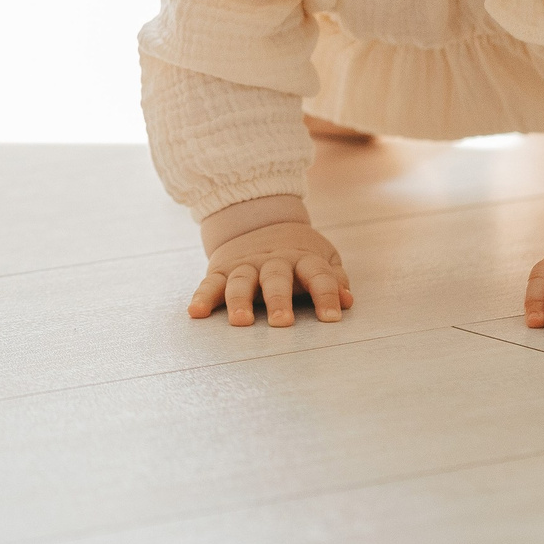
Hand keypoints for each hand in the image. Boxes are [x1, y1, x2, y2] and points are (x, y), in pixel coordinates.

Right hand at [187, 195, 352, 326]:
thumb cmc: (297, 253)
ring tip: (240, 322)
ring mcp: (245, 265)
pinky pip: (210, 283)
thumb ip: (334, 279)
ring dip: (239, 301)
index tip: (332, 318)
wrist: (256, 220)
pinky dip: (202, 297)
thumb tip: (347, 301)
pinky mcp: (221, 270)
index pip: (317, 275)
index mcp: (302, 258)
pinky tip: (195, 312)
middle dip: (278, 300)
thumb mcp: (321, 258)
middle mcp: (272, 261)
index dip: (326, 294)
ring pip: (241, 281)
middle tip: (282, 323)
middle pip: (276, 278)